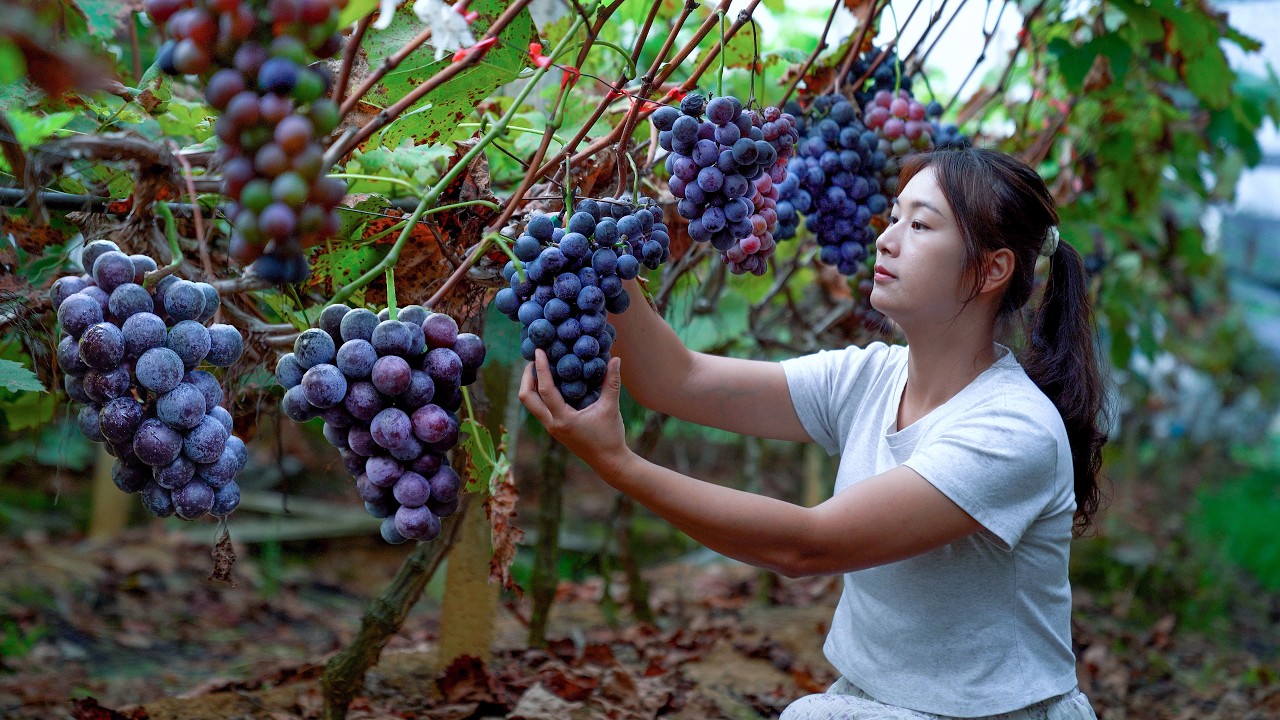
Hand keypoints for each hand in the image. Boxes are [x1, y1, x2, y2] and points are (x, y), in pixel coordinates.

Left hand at [518, 349, 631, 479]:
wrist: (609, 462)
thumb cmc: (610, 436)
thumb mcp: (611, 408)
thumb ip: (612, 382)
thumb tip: (616, 359)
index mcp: (563, 419)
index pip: (545, 390)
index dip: (541, 368)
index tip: (538, 351)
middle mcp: (552, 424)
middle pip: (526, 398)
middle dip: (526, 377)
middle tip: (534, 360)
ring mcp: (552, 428)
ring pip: (531, 405)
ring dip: (531, 386)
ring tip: (540, 368)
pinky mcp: (555, 429)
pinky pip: (540, 408)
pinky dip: (540, 394)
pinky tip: (551, 383)